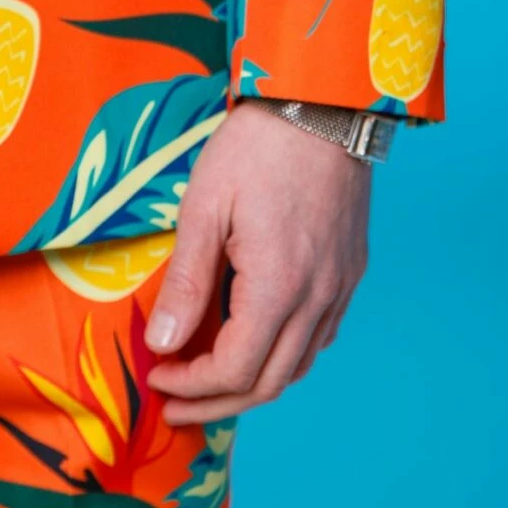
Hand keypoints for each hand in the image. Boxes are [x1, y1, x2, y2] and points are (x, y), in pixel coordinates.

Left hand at [143, 101, 370, 425]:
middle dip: (216, 402)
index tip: (157, 378)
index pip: (234, 369)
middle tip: (174, 404)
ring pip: (299, 365)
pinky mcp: (350, 271)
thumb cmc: (257, 146)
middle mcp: (318, 298)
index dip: (193, 386)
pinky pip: (319, 336)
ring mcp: (340, 287)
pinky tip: (255, 340)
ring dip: (252, 382)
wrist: (323, 102)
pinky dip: (283, 354)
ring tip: (208, 381)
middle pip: (269, 382)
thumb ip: (186, 281)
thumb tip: (164, 342)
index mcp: (279, 286)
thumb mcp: (205, 206)